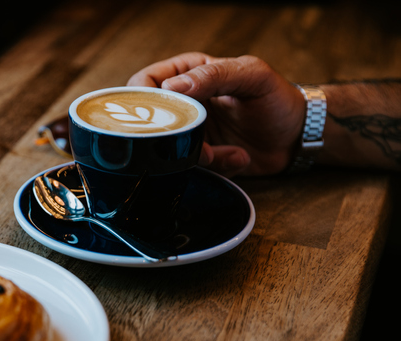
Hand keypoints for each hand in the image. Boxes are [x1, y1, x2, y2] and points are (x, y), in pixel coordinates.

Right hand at [128, 52, 304, 176]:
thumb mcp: (252, 75)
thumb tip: (174, 86)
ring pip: (167, 149)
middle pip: (149, 121)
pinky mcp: (198, 156)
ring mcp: (188, 131)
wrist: (298, 136)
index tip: (159, 116)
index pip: (144, 82)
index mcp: (187, 72)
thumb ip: (215, 74)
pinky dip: (216, 167)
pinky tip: (238, 157)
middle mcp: (182, 102)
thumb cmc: (277, 98)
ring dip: (198, 156)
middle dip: (173, 137)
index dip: (142, 99)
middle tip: (201, 144)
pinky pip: (190, 167)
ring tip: (228, 153)